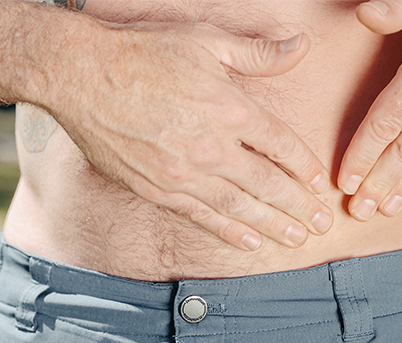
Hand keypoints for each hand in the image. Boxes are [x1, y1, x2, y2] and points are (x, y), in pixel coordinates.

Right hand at [45, 21, 332, 250]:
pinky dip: (228, 231)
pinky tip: (249, 242)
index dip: (305, 166)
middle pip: (268, 184)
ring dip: (272, 226)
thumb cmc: (144, 54)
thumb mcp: (206, 41)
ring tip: (297, 240)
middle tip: (322, 225)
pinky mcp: (158, 188)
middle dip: (299, 207)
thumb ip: (258, 53)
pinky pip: (202, 216)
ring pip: (240, 207)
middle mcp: (212, 146)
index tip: (320, 183)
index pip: (282, 145)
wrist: (80, 75)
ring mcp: (184, 172)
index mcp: (230, 107)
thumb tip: (301, 46)